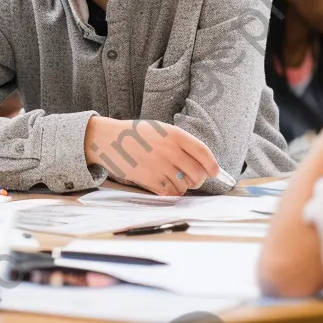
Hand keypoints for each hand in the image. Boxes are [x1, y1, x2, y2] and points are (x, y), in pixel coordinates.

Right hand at [84, 116, 219, 195]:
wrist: (108, 140)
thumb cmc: (135, 134)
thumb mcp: (160, 129)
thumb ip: (179, 142)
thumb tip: (201, 161)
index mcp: (174, 134)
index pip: (203, 152)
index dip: (212, 165)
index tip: (214, 172)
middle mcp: (169, 150)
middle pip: (197, 173)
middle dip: (198, 179)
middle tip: (193, 179)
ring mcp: (159, 165)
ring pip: (185, 185)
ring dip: (184, 186)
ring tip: (175, 179)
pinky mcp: (149, 179)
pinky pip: (170, 193)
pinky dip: (172, 192)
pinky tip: (165, 185)